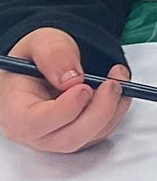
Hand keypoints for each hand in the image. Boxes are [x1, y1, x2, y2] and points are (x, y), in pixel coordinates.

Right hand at [0, 29, 129, 153]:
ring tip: (117, 75)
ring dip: (113, 107)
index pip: (36, 124)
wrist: (47, 65)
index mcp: (16, 112)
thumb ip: (53, 54)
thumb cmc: (36, 59)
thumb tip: (71, 79)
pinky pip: (105, 131)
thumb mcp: (40, 42)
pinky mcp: (82, 136)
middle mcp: (37, 133)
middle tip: (112, 83)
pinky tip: (117, 86)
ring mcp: (60, 138)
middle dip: (98, 111)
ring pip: (92, 137)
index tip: (83, 88)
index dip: (64, 110)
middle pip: (69, 138)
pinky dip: (118, 109)